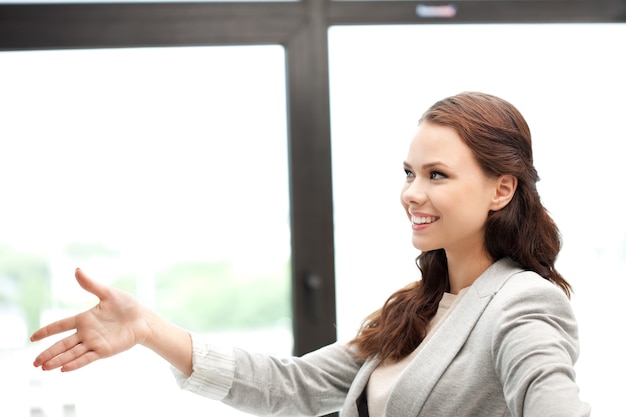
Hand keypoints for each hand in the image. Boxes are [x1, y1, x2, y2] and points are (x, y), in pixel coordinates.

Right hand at [31, 268, 150, 371]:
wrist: (143, 318)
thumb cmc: (127, 305)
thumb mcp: (108, 293)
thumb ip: (91, 285)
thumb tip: (77, 269)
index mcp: (84, 319)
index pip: (60, 326)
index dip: (46, 331)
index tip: (32, 338)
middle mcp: (86, 333)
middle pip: (62, 344)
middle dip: (48, 353)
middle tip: (33, 363)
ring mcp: (94, 343)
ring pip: (71, 353)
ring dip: (57, 360)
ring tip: (43, 367)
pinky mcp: (103, 351)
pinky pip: (87, 358)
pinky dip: (75, 363)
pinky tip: (63, 369)